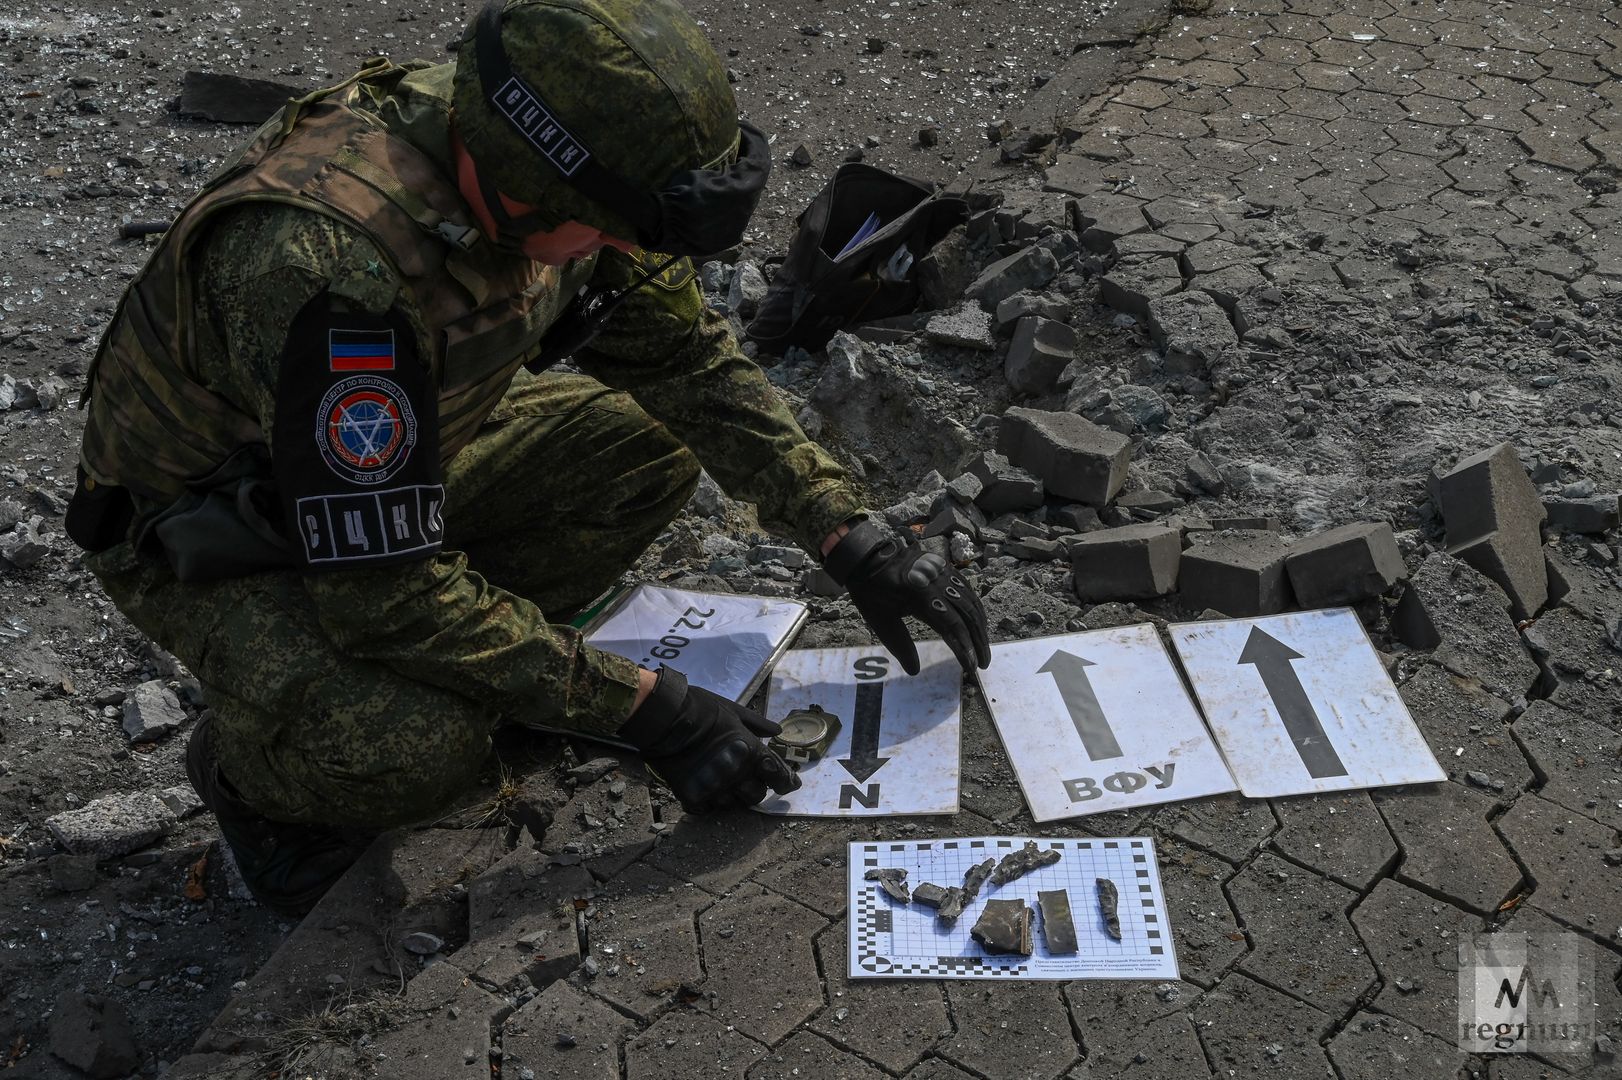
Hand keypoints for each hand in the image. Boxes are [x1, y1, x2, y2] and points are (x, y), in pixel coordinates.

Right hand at [616, 667, 800, 812]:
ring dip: (730, 796)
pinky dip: (707, 802)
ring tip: (720, 781)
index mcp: (751, 750)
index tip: (787, 784)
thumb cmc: (701, 708)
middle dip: (754, 789)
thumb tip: (777, 732)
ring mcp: (714, 786)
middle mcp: (737, 772)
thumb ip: (757, 724)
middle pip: (756, 796)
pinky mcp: (692, 795)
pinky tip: (703, 789)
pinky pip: (707, 810)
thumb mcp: (733, 710)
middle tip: (745, 779)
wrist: (664, 716)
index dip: (786, 782)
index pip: (778, 776)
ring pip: (731, 805)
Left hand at [825, 519, 990, 675]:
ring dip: (980, 628)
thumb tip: (914, 671)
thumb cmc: (871, 590)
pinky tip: (978, 625)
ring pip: (971, 603)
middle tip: (983, 665)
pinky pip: (968, 591)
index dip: (964, 647)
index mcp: (921, 597)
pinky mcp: (946, 570)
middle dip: (978, 642)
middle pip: (967, 616)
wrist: (868, 557)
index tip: (971, 667)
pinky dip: (976, 610)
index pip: (952, 625)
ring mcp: (944, 575)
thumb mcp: (880, 620)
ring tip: (983, 649)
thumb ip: (900, 645)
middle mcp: (938, 584)